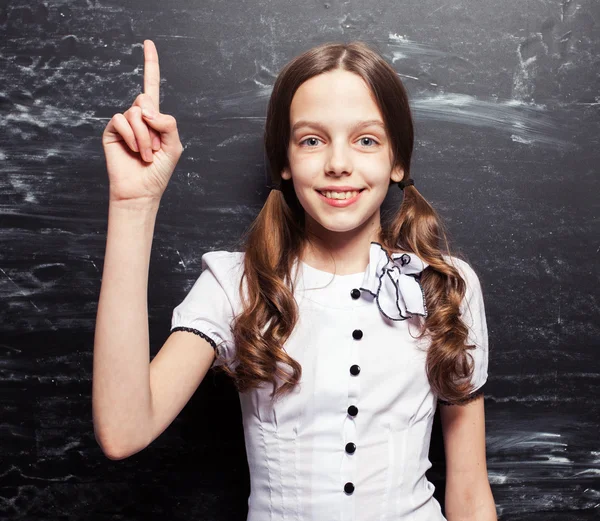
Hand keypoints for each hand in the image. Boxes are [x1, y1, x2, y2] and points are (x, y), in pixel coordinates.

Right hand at [102, 40, 183, 204]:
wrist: (141, 190)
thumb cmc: (159, 171)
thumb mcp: (175, 146)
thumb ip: (168, 123)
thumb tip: (145, 109)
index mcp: (155, 117)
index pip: (151, 85)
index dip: (150, 64)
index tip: (148, 42)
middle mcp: (138, 116)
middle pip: (145, 99)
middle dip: (154, 125)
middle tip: (156, 149)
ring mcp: (124, 123)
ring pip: (135, 112)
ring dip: (145, 137)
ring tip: (146, 155)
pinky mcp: (111, 131)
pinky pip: (121, 120)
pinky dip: (132, 137)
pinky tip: (135, 152)